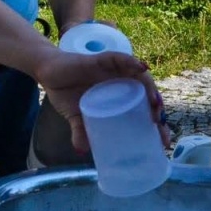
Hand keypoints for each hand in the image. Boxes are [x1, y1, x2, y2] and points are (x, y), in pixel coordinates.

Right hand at [32, 50, 169, 153]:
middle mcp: (121, 82)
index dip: (157, 124)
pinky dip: (132, 62)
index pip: (144, 109)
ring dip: (150, 88)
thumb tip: (82, 151)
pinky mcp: (102, 59)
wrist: (47, 73)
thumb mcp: (75, 117)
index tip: (163, 142)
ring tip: (156, 103)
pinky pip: (120, 59)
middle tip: (161, 127)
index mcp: (120, 96)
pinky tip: (142, 68)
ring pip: (139, 77)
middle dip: (158, 110)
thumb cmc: (66, 93)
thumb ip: (80, 131)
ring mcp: (113, 70)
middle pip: (148, 95)